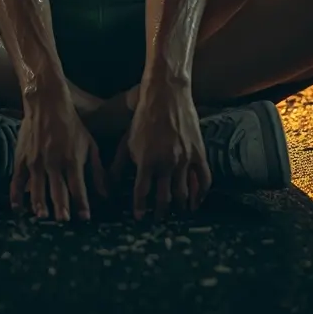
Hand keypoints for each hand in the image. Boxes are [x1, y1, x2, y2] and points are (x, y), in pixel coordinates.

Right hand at [10, 91, 108, 221]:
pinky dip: (17, 195)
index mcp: (72, 159)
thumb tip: (106, 194)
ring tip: (43, 217)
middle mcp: (54, 162)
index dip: (82, 203)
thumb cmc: (72, 126)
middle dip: (61, 207)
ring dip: (40, 204)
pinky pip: (18, 180)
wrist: (48, 105)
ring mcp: (36, 160)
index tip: (85, 217)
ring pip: (37, 187)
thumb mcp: (90, 145)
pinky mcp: (23, 158)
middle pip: (58, 189)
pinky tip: (18, 209)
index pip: (78, 186)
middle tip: (63, 221)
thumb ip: (97, 171)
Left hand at [110, 82, 211, 219]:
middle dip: (159, 212)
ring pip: (183, 193)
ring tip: (176, 212)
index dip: (140, 208)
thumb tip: (109, 184)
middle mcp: (165, 164)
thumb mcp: (127, 140)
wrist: (166, 94)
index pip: (142, 193)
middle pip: (163, 199)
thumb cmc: (143, 116)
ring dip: (179, 207)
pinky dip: (201, 195)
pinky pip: (203, 180)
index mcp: (146, 161)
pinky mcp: (198, 153)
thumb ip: (118, 164)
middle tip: (158, 219)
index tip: (139, 217)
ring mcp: (184, 160)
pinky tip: (196, 202)